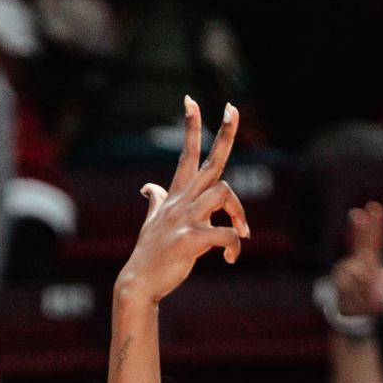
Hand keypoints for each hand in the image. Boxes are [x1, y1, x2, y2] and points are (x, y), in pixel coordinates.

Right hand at [115, 98, 248, 307]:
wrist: (139, 283)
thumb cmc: (151, 254)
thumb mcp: (152, 221)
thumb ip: (155, 200)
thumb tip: (147, 187)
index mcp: (177, 195)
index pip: (186, 153)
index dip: (190, 126)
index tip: (191, 99)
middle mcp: (182, 201)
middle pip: (211, 161)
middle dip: (224, 133)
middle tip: (233, 108)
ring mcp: (185, 219)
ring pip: (224, 194)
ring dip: (240, 213)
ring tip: (243, 234)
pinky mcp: (190, 240)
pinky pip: (225, 234)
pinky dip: (235, 245)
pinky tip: (231, 259)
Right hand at [330, 202, 382, 321]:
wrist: (353, 319)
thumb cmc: (372, 298)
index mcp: (368, 257)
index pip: (374, 238)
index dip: (374, 224)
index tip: (373, 207)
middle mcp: (355, 262)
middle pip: (361, 246)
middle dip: (361, 231)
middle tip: (358, 214)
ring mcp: (345, 274)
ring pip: (358, 273)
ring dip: (362, 278)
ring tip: (365, 290)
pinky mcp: (338, 288)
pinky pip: (350, 288)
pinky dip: (356, 290)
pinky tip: (357, 296)